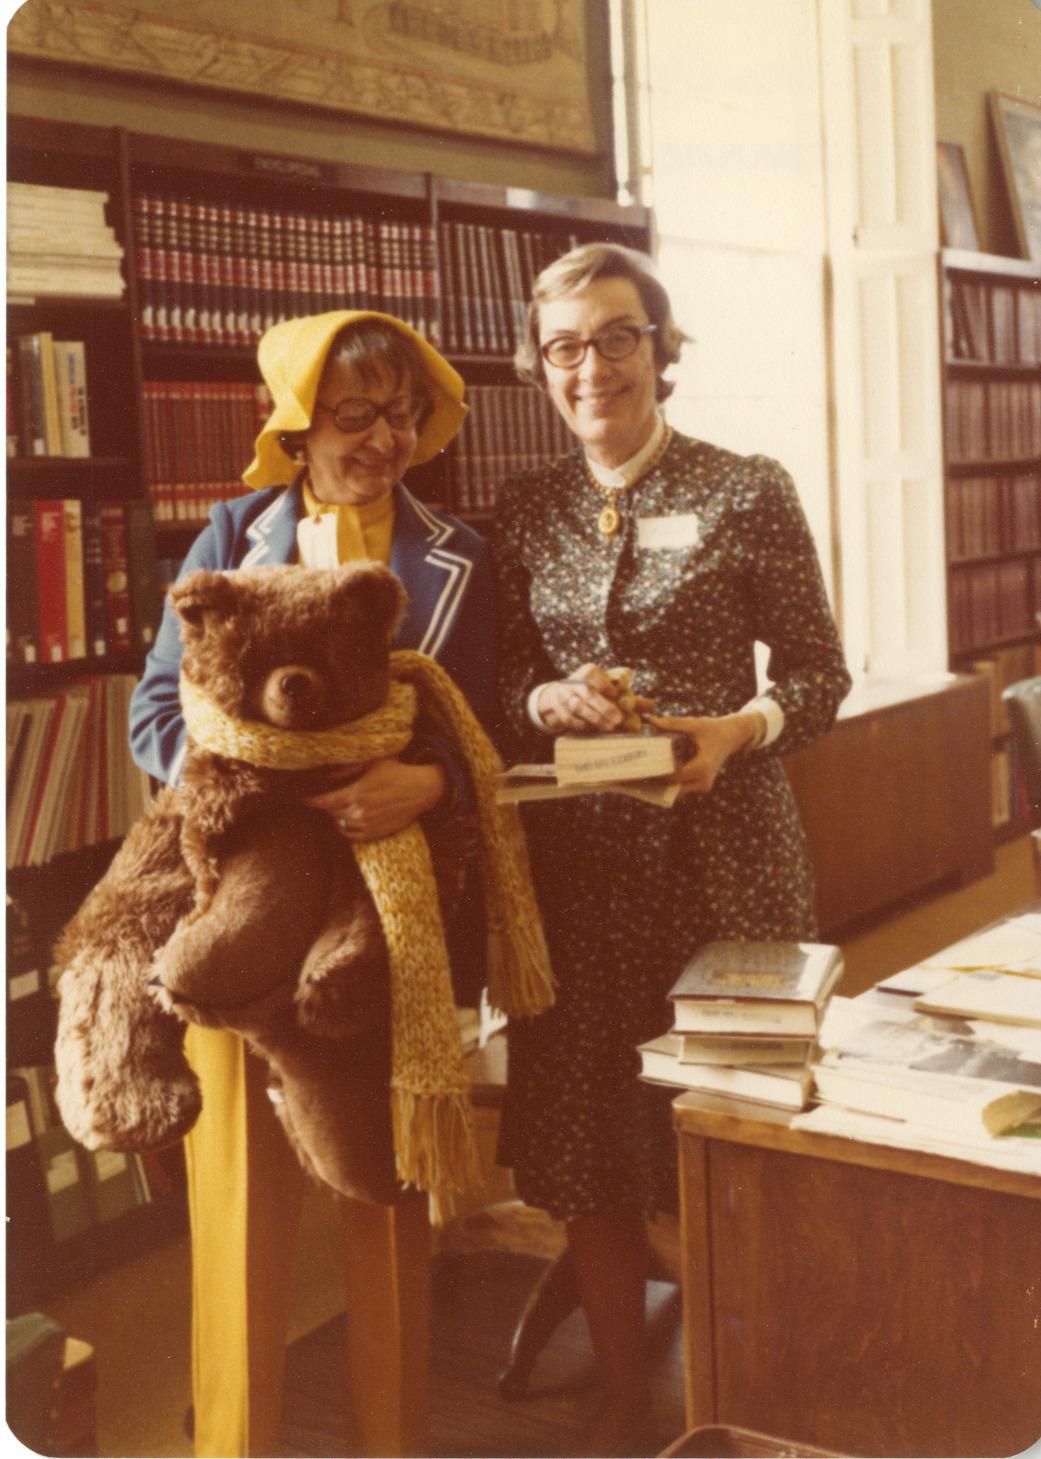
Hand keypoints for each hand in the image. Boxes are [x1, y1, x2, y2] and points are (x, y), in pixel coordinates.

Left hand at [305, 757, 445, 840]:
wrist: (421, 789)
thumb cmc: (397, 771)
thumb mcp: (373, 762)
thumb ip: (349, 768)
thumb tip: (328, 775)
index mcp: (356, 793)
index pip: (324, 802)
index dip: (311, 801)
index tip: (303, 799)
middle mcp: (360, 811)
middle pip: (331, 813)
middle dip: (326, 807)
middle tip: (323, 801)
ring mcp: (368, 824)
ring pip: (341, 825)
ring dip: (337, 818)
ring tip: (336, 809)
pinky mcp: (376, 833)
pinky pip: (353, 836)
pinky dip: (347, 830)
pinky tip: (347, 822)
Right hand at [536, 664, 654, 734]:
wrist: (558, 697)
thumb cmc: (592, 694)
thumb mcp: (609, 692)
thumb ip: (629, 699)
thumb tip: (651, 706)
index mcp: (588, 672)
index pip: (592, 673)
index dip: (603, 683)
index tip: (614, 694)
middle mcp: (574, 682)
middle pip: (587, 693)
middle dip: (602, 707)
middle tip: (618, 719)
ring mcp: (563, 697)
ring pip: (577, 707)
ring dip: (594, 718)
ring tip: (610, 727)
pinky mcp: (558, 710)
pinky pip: (569, 719)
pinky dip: (583, 725)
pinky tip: (595, 730)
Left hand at [646, 710, 764, 795]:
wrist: (732, 736)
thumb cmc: (713, 729)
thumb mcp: (694, 724)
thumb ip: (672, 723)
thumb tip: (650, 720)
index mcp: (702, 768)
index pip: (673, 777)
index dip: (655, 773)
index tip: (636, 768)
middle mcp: (703, 782)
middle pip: (672, 788)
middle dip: (653, 783)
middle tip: (632, 776)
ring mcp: (702, 786)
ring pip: (675, 791)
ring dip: (659, 784)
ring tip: (637, 776)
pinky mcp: (700, 786)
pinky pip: (680, 788)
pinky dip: (667, 782)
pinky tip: (651, 774)